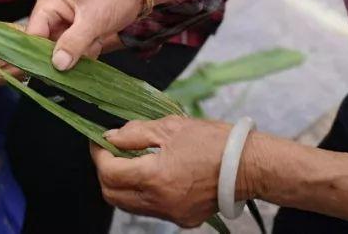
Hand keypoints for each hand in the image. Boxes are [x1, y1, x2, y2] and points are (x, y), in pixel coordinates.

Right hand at [25, 0, 145, 70]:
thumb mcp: (93, 20)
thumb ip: (73, 42)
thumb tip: (57, 65)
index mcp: (48, 6)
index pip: (32, 36)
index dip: (38, 54)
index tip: (48, 73)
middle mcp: (52, 16)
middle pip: (45, 47)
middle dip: (65, 55)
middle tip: (82, 53)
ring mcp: (65, 26)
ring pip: (62, 53)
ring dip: (79, 55)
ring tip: (95, 41)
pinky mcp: (78, 34)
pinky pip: (75, 52)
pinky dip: (87, 53)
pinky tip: (99, 42)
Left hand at [91, 117, 239, 228]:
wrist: (249, 166)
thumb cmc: (214, 142)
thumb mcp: (169, 127)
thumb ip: (134, 133)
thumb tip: (111, 137)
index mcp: (156, 178)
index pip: (109, 172)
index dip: (98, 154)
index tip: (98, 140)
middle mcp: (161, 202)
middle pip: (112, 194)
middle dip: (105, 171)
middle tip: (110, 150)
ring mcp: (172, 214)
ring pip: (128, 204)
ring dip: (121, 183)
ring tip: (129, 160)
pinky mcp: (183, 219)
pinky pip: (149, 209)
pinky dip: (140, 192)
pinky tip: (149, 173)